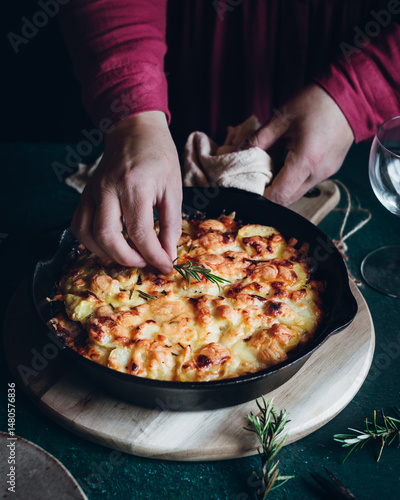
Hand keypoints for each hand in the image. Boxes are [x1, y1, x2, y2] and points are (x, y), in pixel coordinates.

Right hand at [71, 111, 181, 273]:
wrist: (134, 131)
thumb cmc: (159, 158)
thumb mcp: (174, 189)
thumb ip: (171, 224)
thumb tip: (167, 255)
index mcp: (135, 185)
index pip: (140, 232)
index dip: (154, 256)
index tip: (165, 267)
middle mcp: (109, 189)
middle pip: (108, 237)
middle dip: (127, 259)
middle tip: (145, 262)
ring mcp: (92, 191)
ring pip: (88, 234)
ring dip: (107, 254)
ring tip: (128, 256)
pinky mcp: (85, 194)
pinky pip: (79, 225)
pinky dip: (92, 242)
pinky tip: (110, 245)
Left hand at [240, 84, 353, 205]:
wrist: (351, 94)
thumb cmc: (317, 102)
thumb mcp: (281, 119)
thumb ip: (257, 140)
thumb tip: (237, 154)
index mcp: (306, 160)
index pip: (279, 195)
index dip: (261, 196)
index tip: (248, 186)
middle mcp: (319, 172)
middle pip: (288, 199)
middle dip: (269, 193)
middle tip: (256, 177)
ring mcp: (327, 173)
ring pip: (297, 192)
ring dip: (281, 186)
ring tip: (270, 167)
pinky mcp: (331, 169)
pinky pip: (307, 183)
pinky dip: (293, 179)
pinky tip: (286, 162)